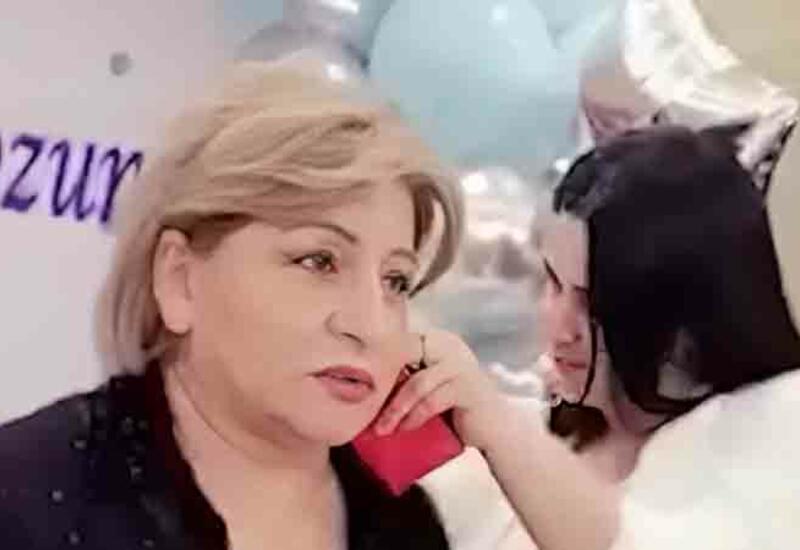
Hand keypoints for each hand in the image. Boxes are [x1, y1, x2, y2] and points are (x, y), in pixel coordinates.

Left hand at [373, 329, 511, 450]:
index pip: (402, 344)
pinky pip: (431, 401)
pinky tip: (405, 428)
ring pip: (417, 384)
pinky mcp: (468, 388)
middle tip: (365, 406)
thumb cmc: (455, 409)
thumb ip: (408, 378)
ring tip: (382, 428)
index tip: (362, 385)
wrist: (496, 430)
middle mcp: (450, 346)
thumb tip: (366, 385)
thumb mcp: (430, 388)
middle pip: (405, 358)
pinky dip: (414, 416)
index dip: (380, 362)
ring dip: (395, 409)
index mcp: (438, 341)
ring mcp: (461, 365)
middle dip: (384, 384)